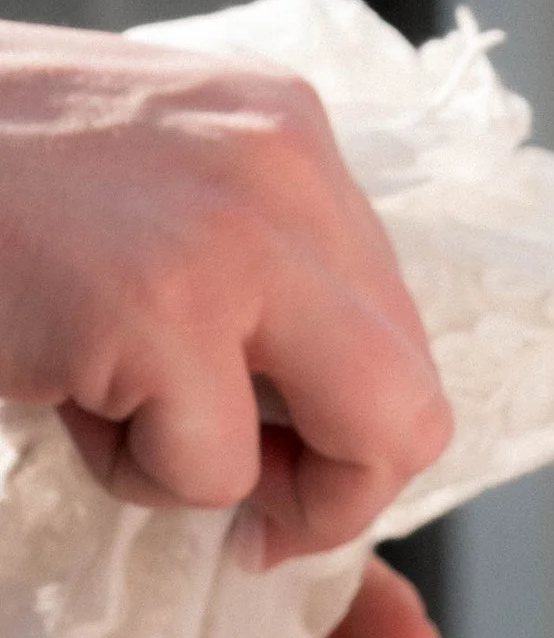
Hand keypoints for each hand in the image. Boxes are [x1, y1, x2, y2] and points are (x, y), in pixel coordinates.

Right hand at [0, 21, 450, 560]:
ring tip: (105, 404)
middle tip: (251, 510)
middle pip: (413, 402)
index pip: (397, 324)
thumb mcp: (138, 176)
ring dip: (223, 476)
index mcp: (284, 127)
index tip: (275, 455)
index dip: (343, 419)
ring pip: (350, 445)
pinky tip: (56, 390)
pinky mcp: (161, 310)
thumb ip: (244, 258)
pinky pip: (213, 472)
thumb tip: (325, 406)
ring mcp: (233, 237)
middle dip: (342, 487)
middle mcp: (284, 168)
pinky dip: (132, 472)